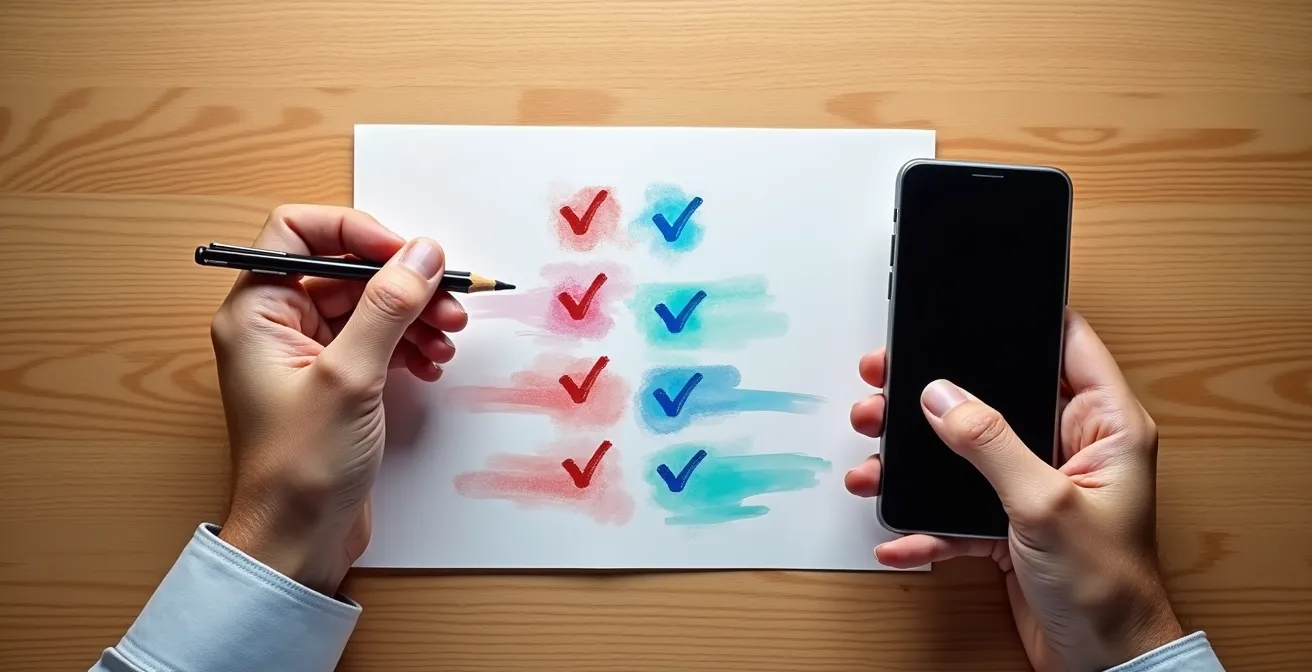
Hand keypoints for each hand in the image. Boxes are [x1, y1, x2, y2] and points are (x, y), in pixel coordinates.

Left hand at [208, 205, 466, 594]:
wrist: (298, 539)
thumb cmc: (300, 469)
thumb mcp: (350, 377)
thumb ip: (388, 307)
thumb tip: (422, 253)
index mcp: (257, 312)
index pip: (300, 232)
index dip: (356, 233)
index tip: (407, 254)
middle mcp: (278, 324)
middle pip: (346, 268)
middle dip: (402, 281)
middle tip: (448, 300)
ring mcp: (308, 353)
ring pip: (370, 304)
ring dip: (415, 313)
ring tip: (449, 335)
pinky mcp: (337, 380)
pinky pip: (379, 339)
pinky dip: (410, 343)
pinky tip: (433, 361)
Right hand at [846, 310, 1183, 671]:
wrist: (1103, 662)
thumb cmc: (1109, 586)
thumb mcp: (1044, 503)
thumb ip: (989, 442)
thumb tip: (941, 396)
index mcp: (1104, 424)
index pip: (1066, 343)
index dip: (1020, 321)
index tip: (967, 308)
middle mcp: (1071, 445)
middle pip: (995, 396)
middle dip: (935, 397)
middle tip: (885, 385)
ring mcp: (1036, 482)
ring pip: (964, 452)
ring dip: (914, 461)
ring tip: (874, 460)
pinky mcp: (1008, 522)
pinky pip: (955, 506)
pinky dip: (924, 521)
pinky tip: (898, 533)